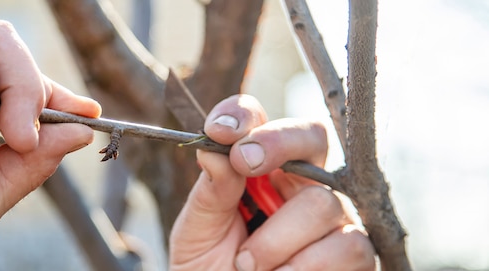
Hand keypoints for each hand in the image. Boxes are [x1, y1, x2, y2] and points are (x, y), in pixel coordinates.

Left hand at [169, 95, 374, 269]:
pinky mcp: (354, 254)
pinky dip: (306, 266)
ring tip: (247, 264)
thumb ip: (211, 191)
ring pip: (322, 202)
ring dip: (276, 240)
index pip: (258, 121)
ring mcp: (331, 217)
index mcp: (257, 169)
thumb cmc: (208, 266)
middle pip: (311, 137)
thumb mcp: (198, 229)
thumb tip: (214, 150)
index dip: (243, 115)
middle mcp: (299, 184)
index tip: (220, 131)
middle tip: (244, 163)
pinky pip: (348, 246)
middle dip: (277, 143)